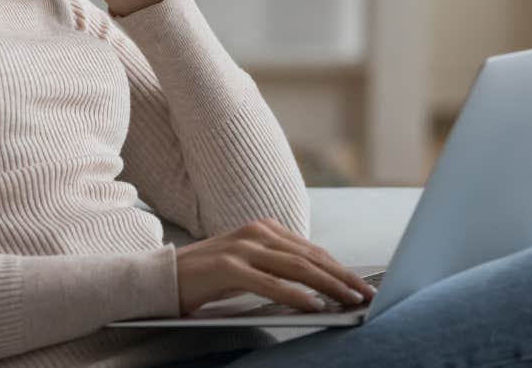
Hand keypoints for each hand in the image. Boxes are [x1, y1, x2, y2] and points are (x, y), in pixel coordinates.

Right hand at [175, 217, 377, 315]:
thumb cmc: (210, 277)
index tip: (364, 284)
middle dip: (342, 276)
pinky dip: (295, 294)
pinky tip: (314, 304)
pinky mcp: (227, 266)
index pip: (311, 250)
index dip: (340, 267)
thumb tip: (319, 288)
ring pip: (295, 266)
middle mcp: (256, 232)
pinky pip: (269, 282)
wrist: (165, 276)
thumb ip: (278, 269)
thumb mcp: (249, 266)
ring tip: (351, 300)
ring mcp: (241, 247)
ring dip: (328, 284)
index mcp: (263, 229)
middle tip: (368, 294)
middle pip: (309, 256)